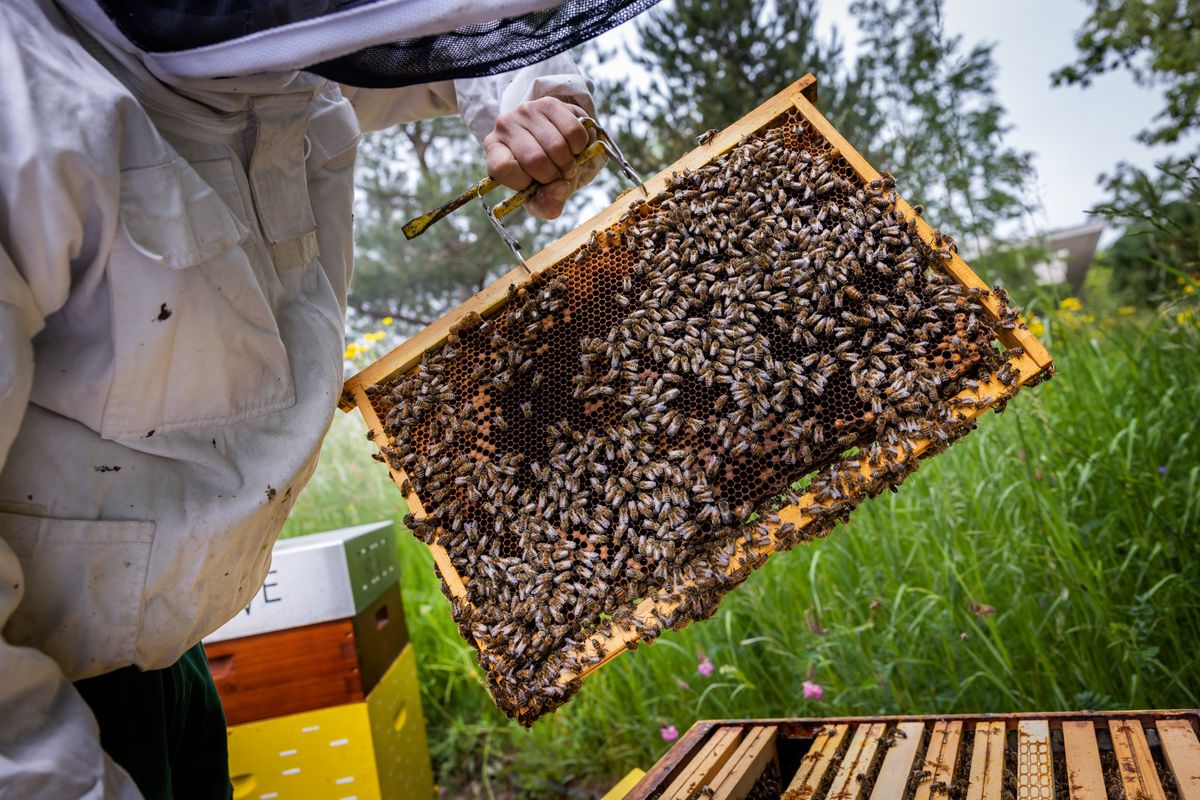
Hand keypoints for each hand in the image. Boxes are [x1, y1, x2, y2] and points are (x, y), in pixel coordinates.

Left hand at [484, 97, 592, 219]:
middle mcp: (504, 126)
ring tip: (566, 162)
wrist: (556, 138)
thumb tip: (560, 188)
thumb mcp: (539, 195)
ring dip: (569, 163)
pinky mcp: (550, 103)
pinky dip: (580, 147)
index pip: (503, 168)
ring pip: (557, 147)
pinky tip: (573, 148)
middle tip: (558, 175)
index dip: (524, 182)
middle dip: (554, 175)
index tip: (534, 183)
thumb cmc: (542, 171)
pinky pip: (573, 132)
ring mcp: (526, 111)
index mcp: (494, 151)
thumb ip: (547, 204)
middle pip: (535, 160)